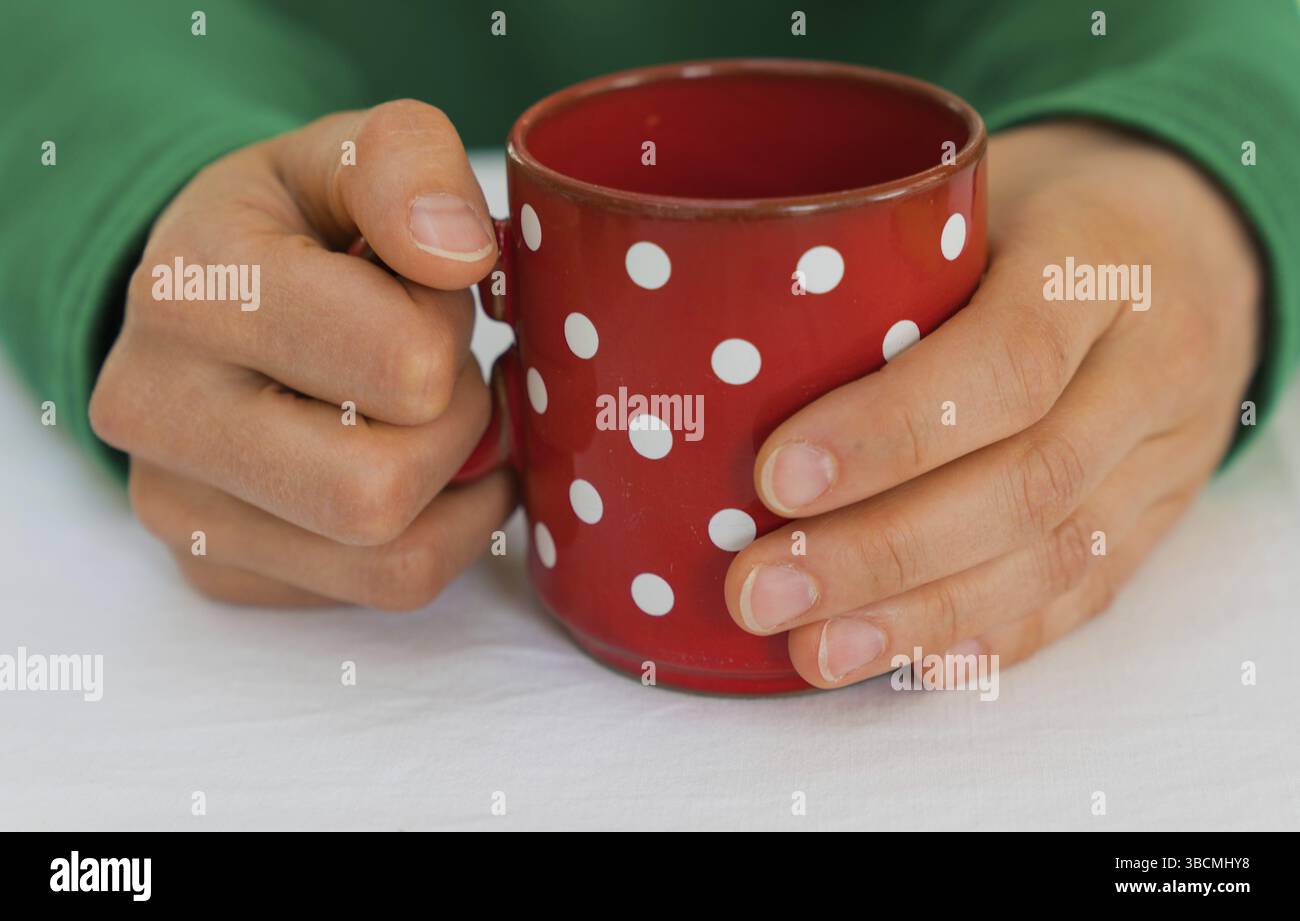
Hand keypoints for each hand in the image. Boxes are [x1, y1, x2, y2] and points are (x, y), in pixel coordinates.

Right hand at [90, 100, 514, 608]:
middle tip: (439, 372)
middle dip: (454, 426)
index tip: (430, 297)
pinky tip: (423, 469)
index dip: (451, 329)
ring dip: (456, 487)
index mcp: (194, 290)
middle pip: (382, 491)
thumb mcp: (348, 153)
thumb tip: (460, 257)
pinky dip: (440, 533)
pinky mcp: (214, 567)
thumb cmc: (293, 224)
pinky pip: (383, 590)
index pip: (403, 365)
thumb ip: (409, 166)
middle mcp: (158, 413)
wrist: (204, 293)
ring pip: (394, 563)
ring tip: (438, 420)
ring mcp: (177, 508)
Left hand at [724, 121, 1260, 686]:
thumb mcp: (973, 195)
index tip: (775, 477)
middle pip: (1026, 484)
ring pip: (1056, 558)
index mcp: (1100, 259)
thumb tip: (717, 361)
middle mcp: (1151, 365)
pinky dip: (992, 637)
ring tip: (812, 652)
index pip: (1005, 361)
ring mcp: (1167, 454)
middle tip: (762, 591)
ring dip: (922, 617)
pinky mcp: (1159, 516)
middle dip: (882, 553)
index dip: (890, 431)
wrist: (1194, 244)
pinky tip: (910, 664)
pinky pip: (1085, 594)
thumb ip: (879, 263)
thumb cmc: (1039, 213)